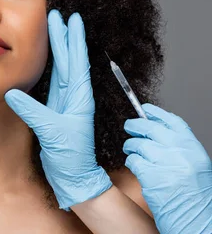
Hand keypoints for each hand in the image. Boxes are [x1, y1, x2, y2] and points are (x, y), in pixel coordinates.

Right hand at [4, 9, 111, 210]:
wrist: (75, 177)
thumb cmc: (71, 157)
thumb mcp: (51, 131)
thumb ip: (32, 111)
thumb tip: (12, 92)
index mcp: (79, 97)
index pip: (76, 61)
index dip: (73, 39)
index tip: (72, 19)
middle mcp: (75, 96)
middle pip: (69, 60)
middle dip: (64, 37)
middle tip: (60, 16)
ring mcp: (66, 103)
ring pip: (62, 69)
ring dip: (58, 49)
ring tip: (54, 31)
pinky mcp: (56, 111)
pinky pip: (53, 82)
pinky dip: (49, 68)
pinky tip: (45, 61)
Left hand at [124, 103, 211, 232]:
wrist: (199, 220)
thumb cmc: (196, 196)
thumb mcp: (195, 165)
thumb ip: (178, 148)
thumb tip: (155, 131)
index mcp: (193, 147)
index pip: (172, 121)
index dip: (156, 112)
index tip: (145, 108)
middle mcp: (181, 152)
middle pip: (150, 128)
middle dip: (136, 125)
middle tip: (129, 127)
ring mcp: (165, 163)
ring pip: (138, 144)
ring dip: (131, 147)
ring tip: (133, 152)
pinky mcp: (151, 176)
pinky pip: (134, 161)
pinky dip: (132, 163)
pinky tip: (137, 168)